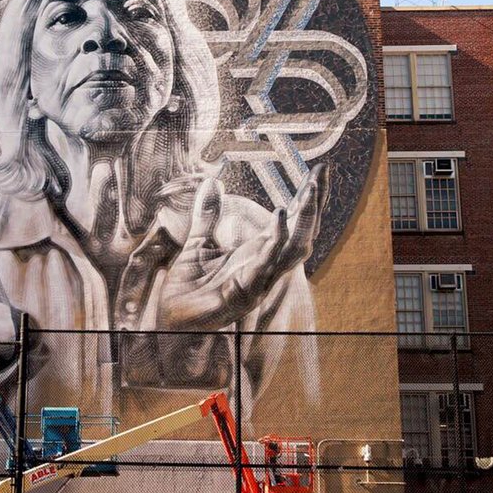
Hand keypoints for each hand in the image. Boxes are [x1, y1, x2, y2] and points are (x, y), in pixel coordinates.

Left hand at [157, 164, 327, 330]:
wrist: (171, 321)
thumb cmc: (189, 287)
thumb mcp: (197, 243)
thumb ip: (207, 215)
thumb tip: (211, 182)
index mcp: (257, 253)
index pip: (291, 223)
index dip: (307, 199)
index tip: (319, 171)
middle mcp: (264, 266)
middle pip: (301, 234)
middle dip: (314, 205)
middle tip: (321, 174)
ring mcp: (258, 281)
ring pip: (292, 251)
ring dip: (302, 222)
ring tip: (307, 192)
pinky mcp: (243, 294)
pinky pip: (265, 266)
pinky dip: (274, 242)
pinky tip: (278, 218)